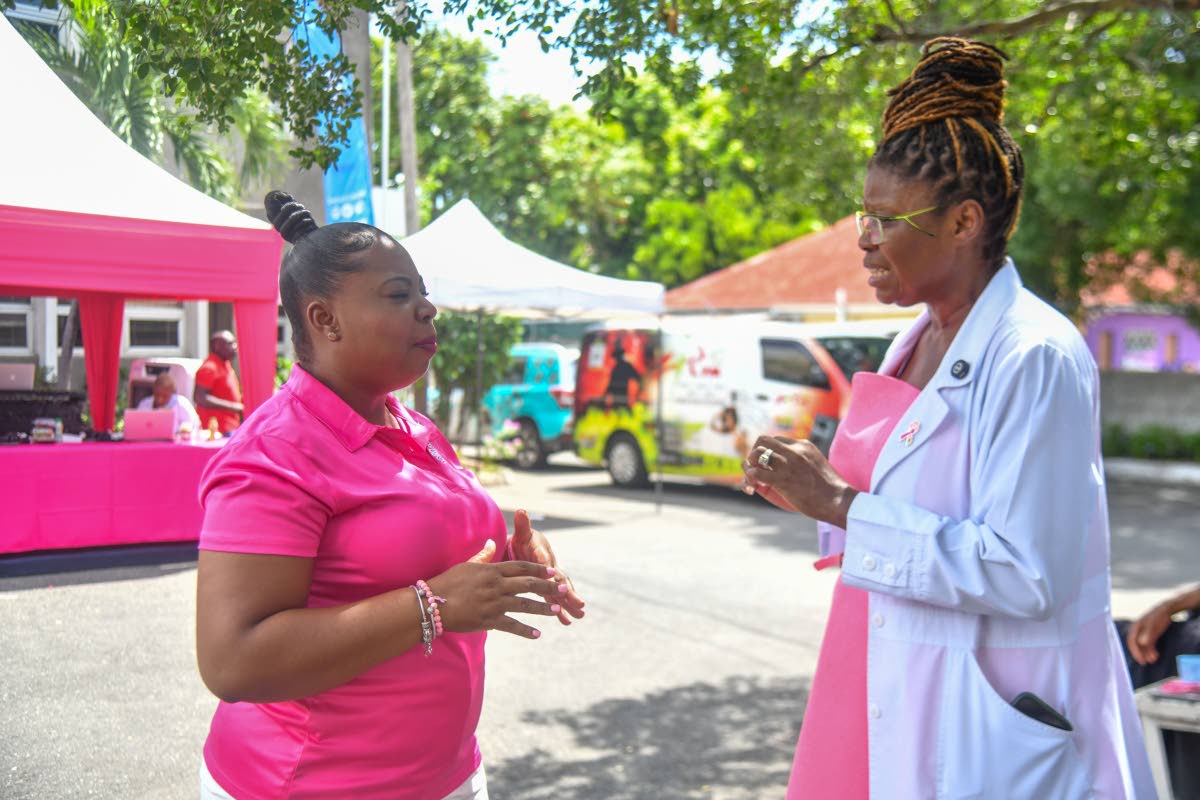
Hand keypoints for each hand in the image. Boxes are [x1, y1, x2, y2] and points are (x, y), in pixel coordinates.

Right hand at [426, 540, 566, 639]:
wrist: (431, 604)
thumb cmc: (446, 582)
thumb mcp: (465, 565)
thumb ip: (483, 556)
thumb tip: (493, 542)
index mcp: (491, 570)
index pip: (520, 567)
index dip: (538, 568)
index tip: (552, 570)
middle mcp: (495, 585)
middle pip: (527, 584)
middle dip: (547, 586)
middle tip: (563, 588)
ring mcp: (493, 603)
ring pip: (524, 604)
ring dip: (542, 608)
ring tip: (556, 610)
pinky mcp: (488, 620)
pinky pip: (511, 626)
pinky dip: (525, 630)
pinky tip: (537, 634)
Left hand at [509, 510, 585, 624]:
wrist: (526, 547)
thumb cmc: (524, 540)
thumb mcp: (522, 534)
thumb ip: (522, 525)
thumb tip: (521, 511)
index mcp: (542, 553)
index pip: (545, 561)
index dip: (549, 571)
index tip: (552, 579)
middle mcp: (550, 567)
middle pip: (560, 580)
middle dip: (569, 592)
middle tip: (580, 602)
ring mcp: (550, 579)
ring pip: (561, 592)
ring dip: (569, 604)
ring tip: (579, 615)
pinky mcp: (548, 588)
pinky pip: (555, 600)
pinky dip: (561, 611)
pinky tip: (567, 621)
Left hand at [741, 436, 857, 526]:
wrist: (839, 501)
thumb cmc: (829, 488)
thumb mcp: (815, 464)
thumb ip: (800, 460)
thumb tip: (785, 464)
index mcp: (803, 445)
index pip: (776, 439)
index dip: (768, 451)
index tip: (767, 464)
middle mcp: (794, 450)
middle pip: (762, 440)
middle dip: (755, 453)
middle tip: (756, 468)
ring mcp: (788, 464)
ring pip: (756, 454)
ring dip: (750, 465)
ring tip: (753, 479)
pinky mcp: (782, 480)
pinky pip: (756, 473)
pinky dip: (750, 479)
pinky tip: (754, 488)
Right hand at [1126, 603, 1174, 665]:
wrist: (1166, 610)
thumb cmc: (1158, 617)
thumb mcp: (1153, 625)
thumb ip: (1148, 634)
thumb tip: (1142, 643)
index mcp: (1136, 627)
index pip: (1132, 641)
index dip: (1135, 651)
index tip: (1140, 659)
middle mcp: (1138, 631)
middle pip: (1136, 644)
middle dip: (1140, 654)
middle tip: (1144, 663)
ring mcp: (1144, 633)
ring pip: (1143, 645)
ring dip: (1146, 653)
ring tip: (1152, 660)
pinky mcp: (1151, 634)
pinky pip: (1149, 644)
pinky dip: (1151, 650)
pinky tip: (1155, 655)